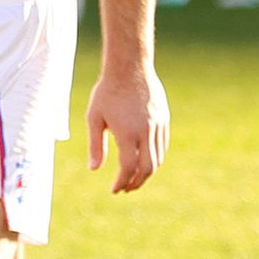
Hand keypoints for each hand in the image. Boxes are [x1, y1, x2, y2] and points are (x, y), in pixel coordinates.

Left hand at [86, 63, 169, 192]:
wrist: (129, 68)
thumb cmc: (107, 93)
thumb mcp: (94, 117)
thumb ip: (96, 145)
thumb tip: (94, 169)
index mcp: (127, 133)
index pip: (128, 167)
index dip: (122, 182)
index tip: (114, 190)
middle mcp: (146, 132)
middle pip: (147, 169)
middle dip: (137, 183)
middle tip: (126, 189)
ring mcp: (158, 127)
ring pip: (157, 159)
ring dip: (146, 173)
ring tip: (133, 177)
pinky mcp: (164, 120)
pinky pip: (162, 146)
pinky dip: (155, 158)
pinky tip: (144, 160)